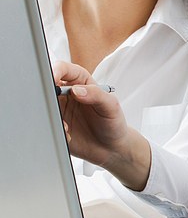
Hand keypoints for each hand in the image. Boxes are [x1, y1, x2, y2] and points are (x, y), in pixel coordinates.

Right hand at [53, 60, 150, 189]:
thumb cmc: (113, 123)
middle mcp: (66, 94)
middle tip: (54, 104)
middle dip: (47, 93)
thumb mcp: (111, 106)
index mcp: (81, 82)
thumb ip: (97, 95)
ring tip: (67, 126)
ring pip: (44, 105)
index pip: (64, 69)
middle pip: (47, 85)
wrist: (110, 148)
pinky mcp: (54, 125)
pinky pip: (45, 122)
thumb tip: (77, 90)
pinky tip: (68, 134)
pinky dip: (53, 127)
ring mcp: (58, 110)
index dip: (56, 70)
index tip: (53, 78)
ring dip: (51, 114)